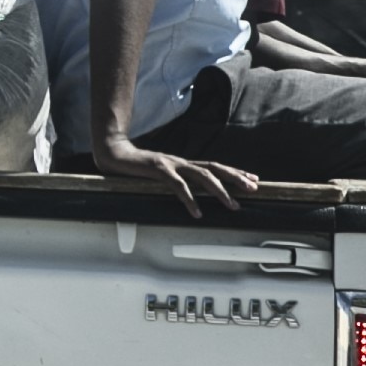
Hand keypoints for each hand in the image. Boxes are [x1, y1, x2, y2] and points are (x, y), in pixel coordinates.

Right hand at [91, 131, 260, 213]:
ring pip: (203, 175)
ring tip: (232, 204)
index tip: (254, 179)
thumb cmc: (134, 167)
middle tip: (253, 188)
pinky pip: (178, 185)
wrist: (112, 153)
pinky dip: (190, 199)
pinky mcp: (158, 169)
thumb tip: (189, 192)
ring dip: (220, 190)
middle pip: (215, 168)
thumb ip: (174, 180)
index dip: (235, 172)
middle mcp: (181, 162)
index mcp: (183, 164)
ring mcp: (171, 164)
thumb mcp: (159, 175)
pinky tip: (197, 212)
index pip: (215, 166)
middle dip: (236, 178)